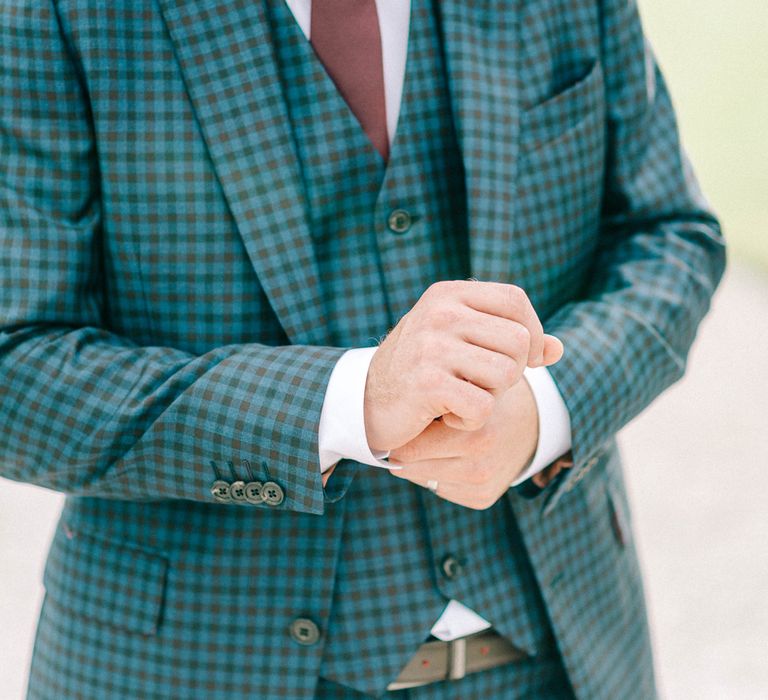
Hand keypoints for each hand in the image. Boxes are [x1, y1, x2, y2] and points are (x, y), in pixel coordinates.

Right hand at [363, 280, 561, 451]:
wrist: (364, 402)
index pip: (516, 300)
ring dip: (491, 396)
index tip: (518, 359)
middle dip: (510, 372)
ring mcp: (431, 345)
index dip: (531, 332)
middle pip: (519, 340)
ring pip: (507, 373)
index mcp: (448, 293)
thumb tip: (558, 350)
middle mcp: (440, 312)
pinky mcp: (427, 383)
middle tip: (478, 384)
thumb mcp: (462, 343)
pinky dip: (471, 420)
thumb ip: (509, 339)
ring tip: (462, 397)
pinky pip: (484, 406)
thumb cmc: (421, 371)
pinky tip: (447, 416)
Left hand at [387, 377, 538, 509]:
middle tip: (406, 430)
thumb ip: (434, 399)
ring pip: (423, 478)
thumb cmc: (491, 396)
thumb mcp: (467, 386)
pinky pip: (440, 488)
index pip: (408, 449)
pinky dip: (438, 473)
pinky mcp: (483, 498)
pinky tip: (449, 455)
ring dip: (420, 462)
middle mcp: (479, 465)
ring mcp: (481, 485)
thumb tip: (384, 424)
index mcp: (475, 435)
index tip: (396, 421)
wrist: (535, 422)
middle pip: (411, 467)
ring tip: (430, 439)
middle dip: (405, 449)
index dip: (399, 434)